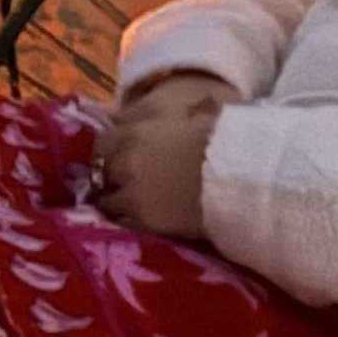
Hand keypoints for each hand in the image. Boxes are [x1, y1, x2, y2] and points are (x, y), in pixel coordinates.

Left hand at [97, 74, 232, 241]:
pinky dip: (127, 221)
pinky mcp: (143, 221)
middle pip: (100, 173)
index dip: (107, 154)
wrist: (237, 177)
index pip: (100, 144)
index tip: (114, 161)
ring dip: (115, 202)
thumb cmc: (221, 142)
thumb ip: (159, 120)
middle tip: (120, 185)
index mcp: (135, 133)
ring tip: (131, 206)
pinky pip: (122, 223)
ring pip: (107, 201)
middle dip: (109, 178)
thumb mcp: (187, 117)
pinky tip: (139, 221)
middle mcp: (126, 163)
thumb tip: (144, 113)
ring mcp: (131, 194)